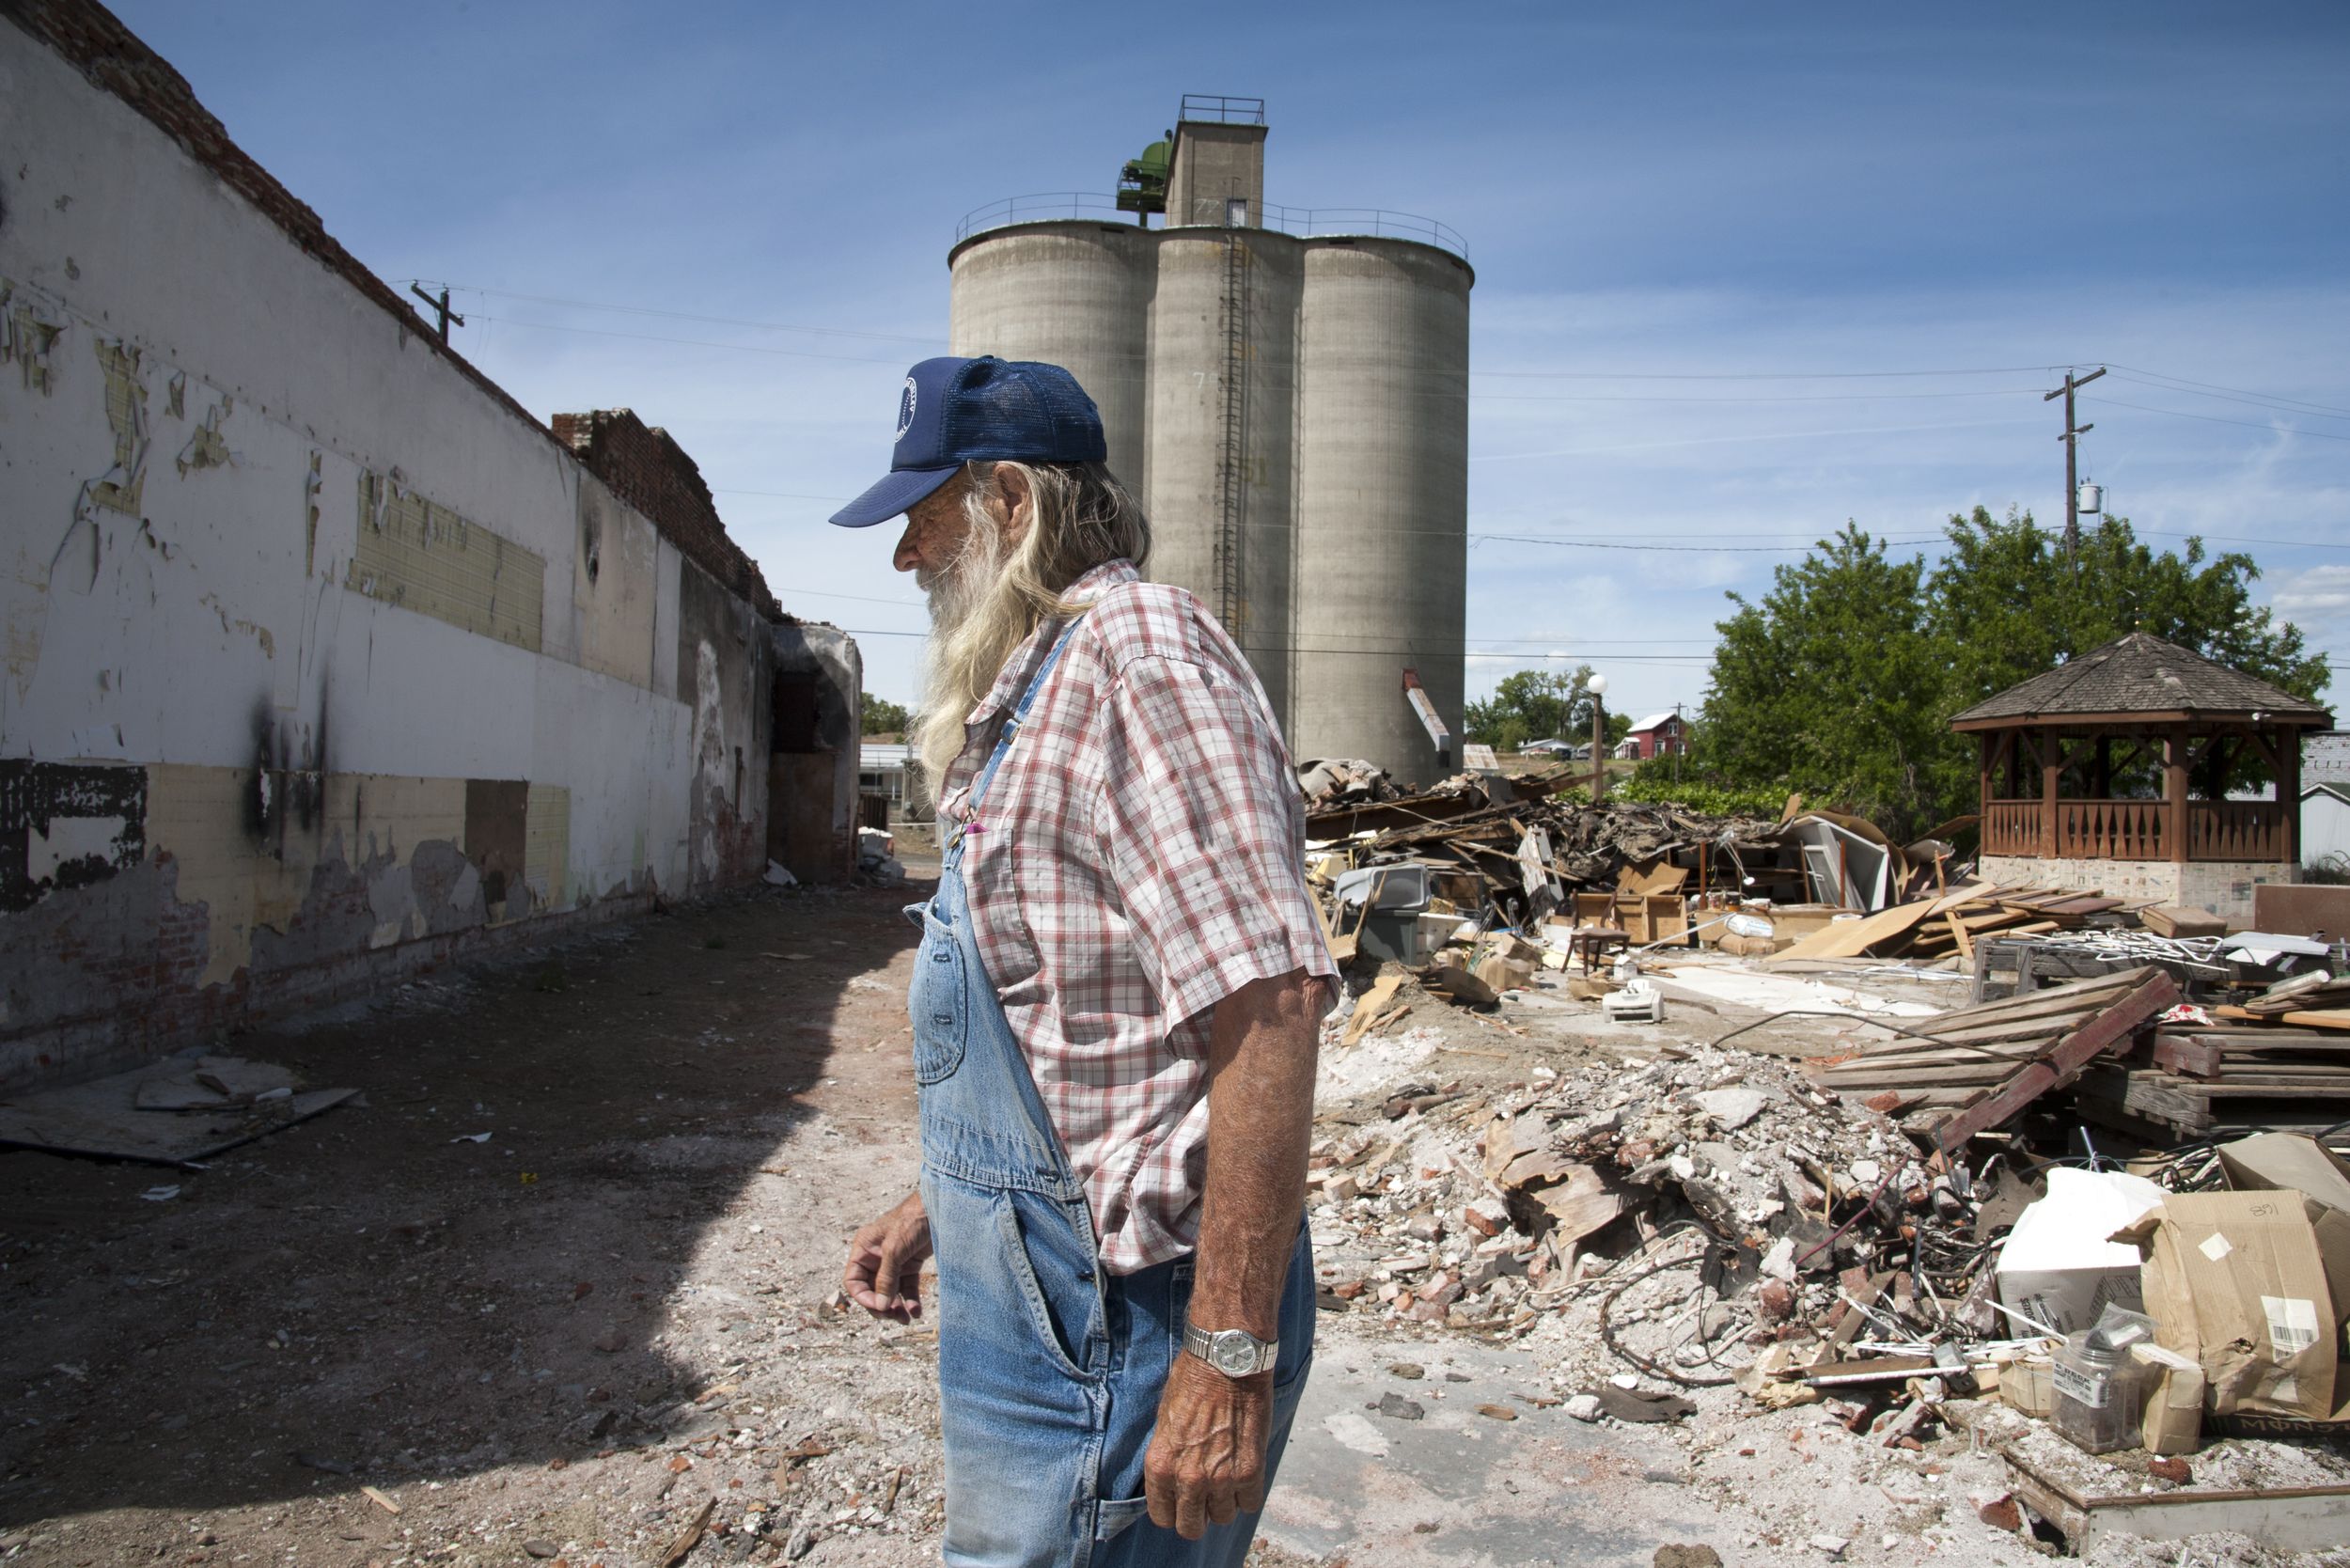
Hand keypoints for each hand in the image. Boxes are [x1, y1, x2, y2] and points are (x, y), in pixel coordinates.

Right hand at [842, 1191, 930, 1322]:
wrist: (940, 1207)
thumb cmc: (912, 1220)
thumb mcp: (894, 1249)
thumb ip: (886, 1278)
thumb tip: (881, 1305)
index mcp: (864, 1249)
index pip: (854, 1281)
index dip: (863, 1298)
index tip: (879, 1308)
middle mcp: (876, 1257)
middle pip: (871, 1290)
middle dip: (882, 1305)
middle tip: (894, 1317)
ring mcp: (894, 1261)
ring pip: (890, 1292)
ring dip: (897, 1307)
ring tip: (906, 1318)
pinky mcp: (911, 1264)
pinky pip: (907, 1288)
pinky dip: (911, 1301)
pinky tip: (917, 1311)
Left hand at [1143, 1352, 1273, 1539]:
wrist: (1226, 1361)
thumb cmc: (1192, 1382)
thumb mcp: (1165, 1421)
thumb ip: (1169, 1457)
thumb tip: (1173, 1479)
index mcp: (1160, 1466)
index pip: (1163, 1517)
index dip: (1173, 1511)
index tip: (1182, 1502)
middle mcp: (1187, 1478)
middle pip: (1192, 1527)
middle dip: (1198, 1515)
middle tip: (1205, 1496)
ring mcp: (1220, 1478)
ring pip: (1223, 1518)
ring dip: (1225, 1502)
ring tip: (1226, 1477)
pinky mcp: (1250, 1472)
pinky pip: (1250, 1503)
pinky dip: (1248, 1493)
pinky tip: (1244, 1472)